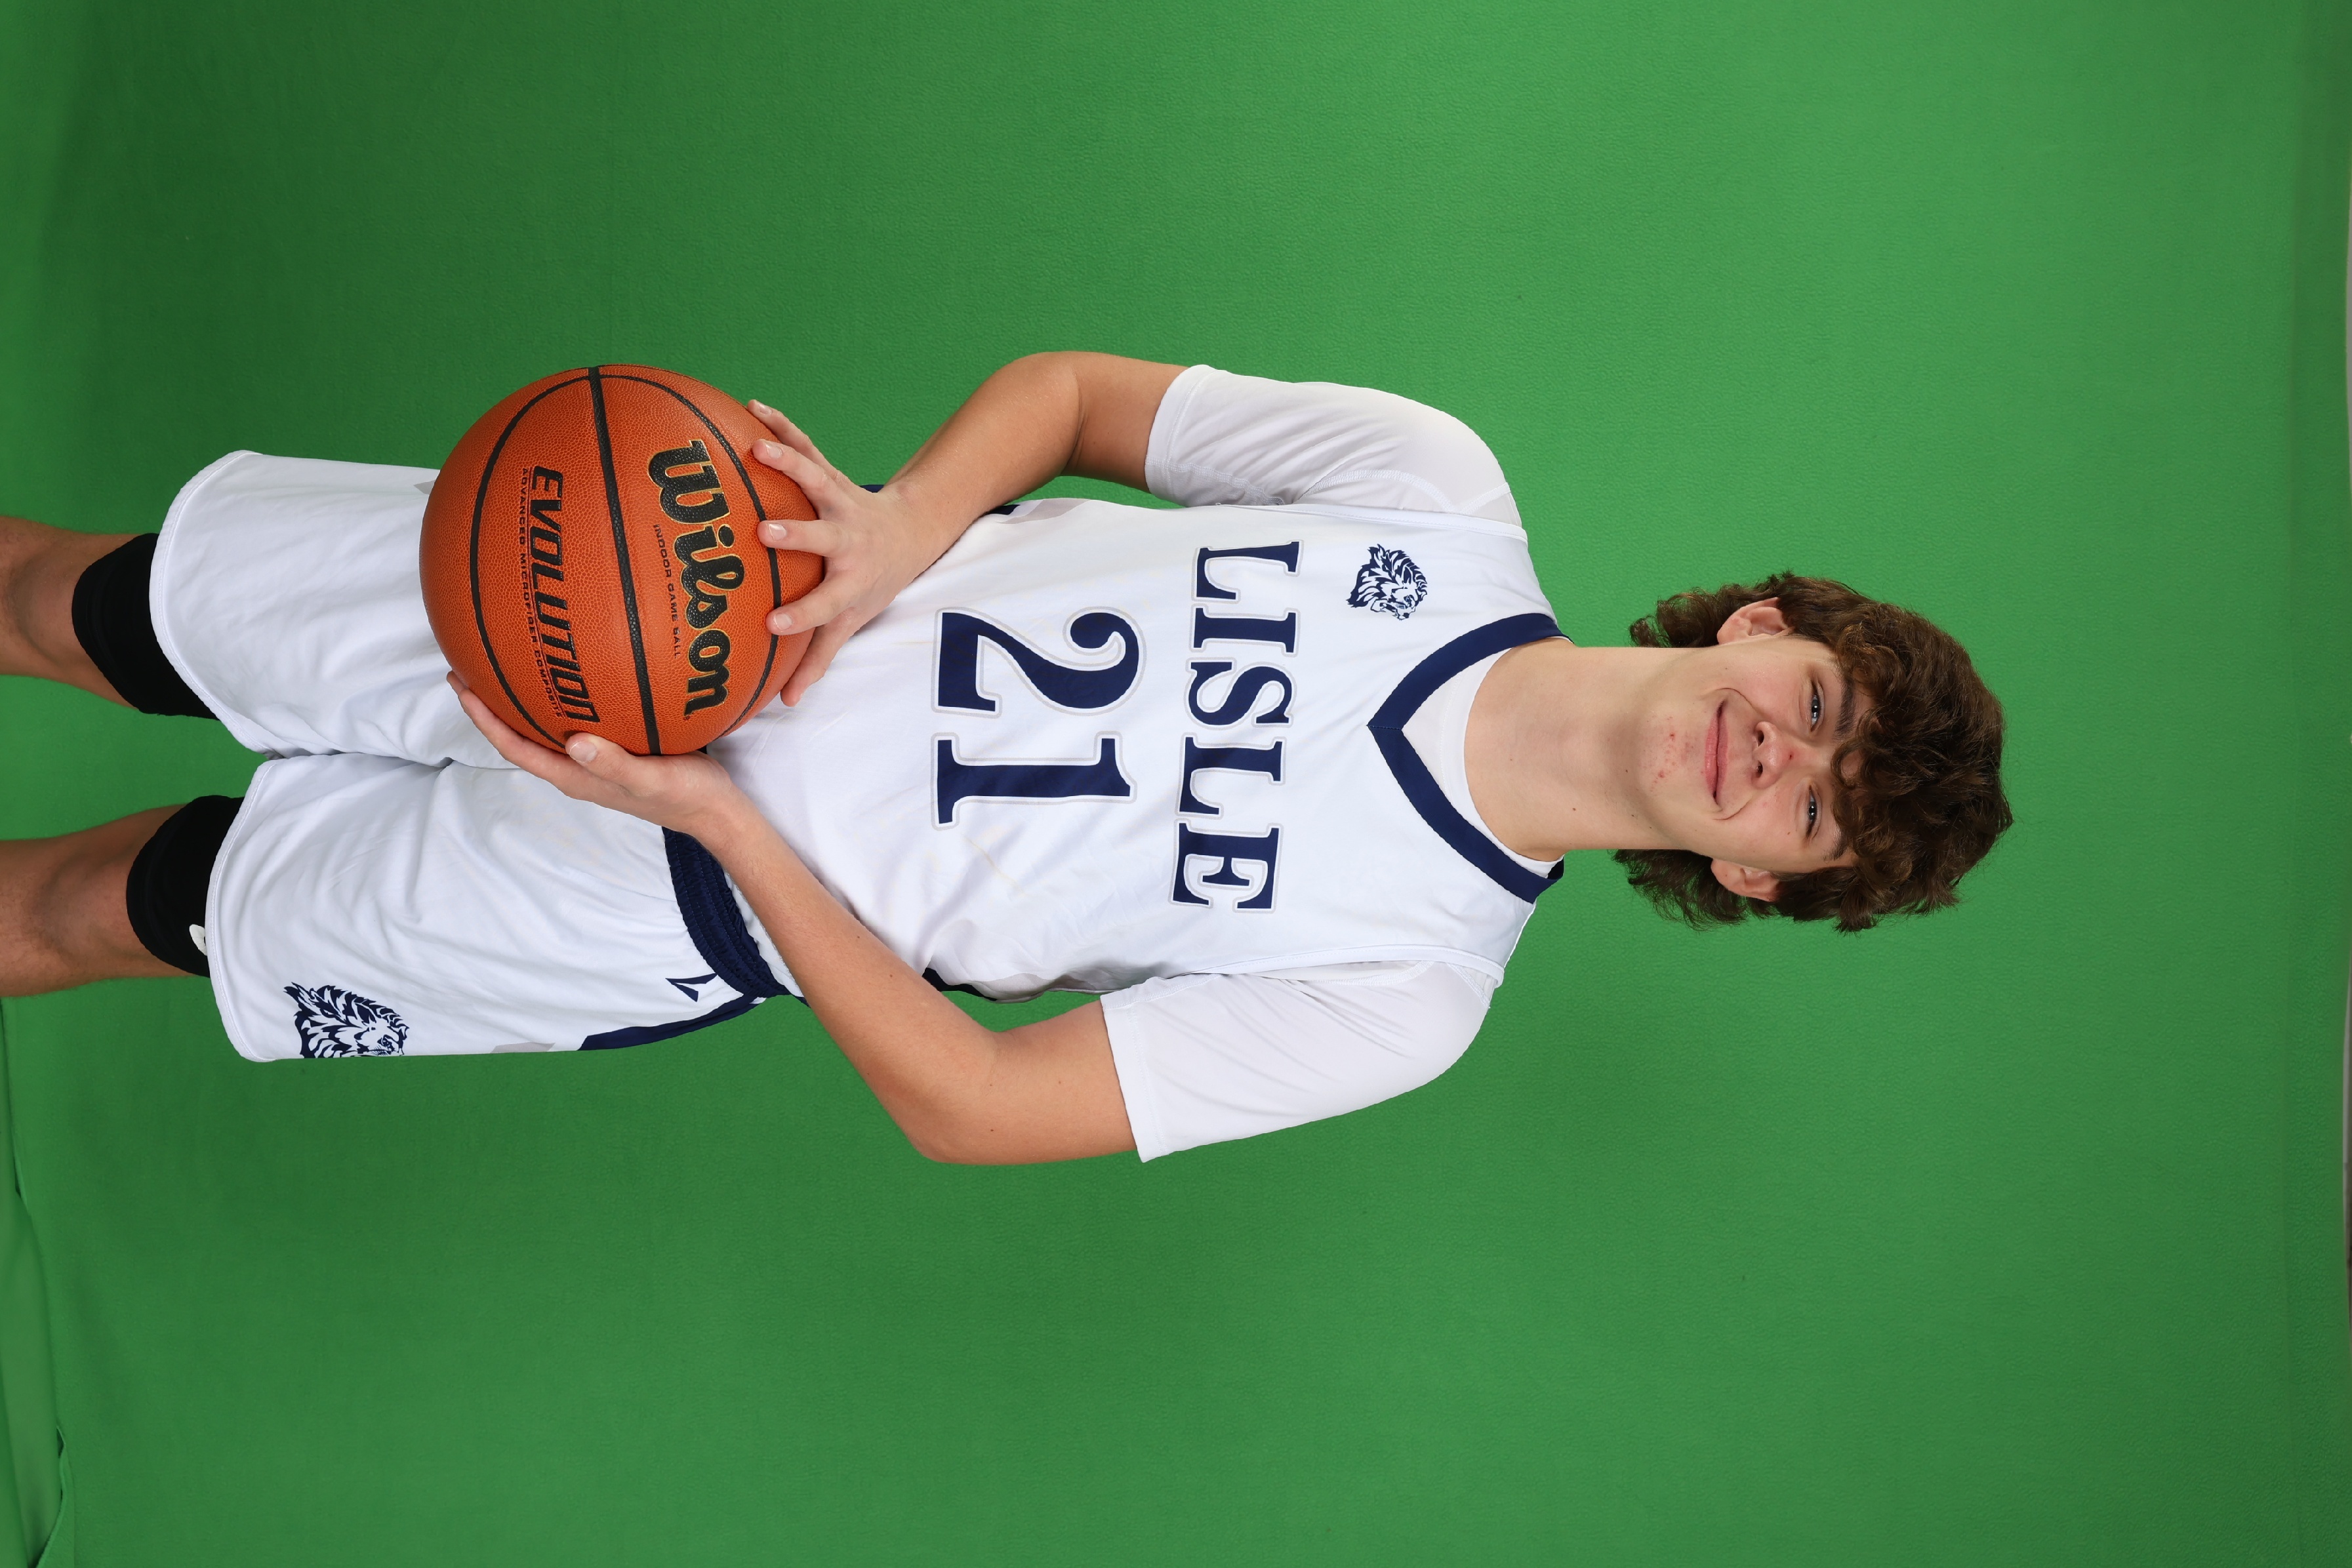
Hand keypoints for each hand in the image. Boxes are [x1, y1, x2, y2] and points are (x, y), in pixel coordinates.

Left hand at [450, 674, 757, 847]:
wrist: (716, 810)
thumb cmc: (684, 796)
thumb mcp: (651, 779)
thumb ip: (613, 764)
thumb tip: (575, 741)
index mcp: (575, 776)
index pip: (514, 747)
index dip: (484, 719)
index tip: (461, 685)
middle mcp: (576, 768)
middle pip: (519, 736)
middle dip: (490, 706)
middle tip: (468, 668)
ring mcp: (593, 761)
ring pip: (543, 729)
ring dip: (519, 703)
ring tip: (505, 667)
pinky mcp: (614, 751)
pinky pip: (574, 722)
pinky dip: (560, 700)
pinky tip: (571, 676)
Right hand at [744, 400, 967, 704]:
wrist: (914, 530)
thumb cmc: (874, 583)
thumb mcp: (854, 620)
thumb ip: (818, 658)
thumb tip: (786, 703)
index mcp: (850, 582)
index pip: (824, 604)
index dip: (801, 616)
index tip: (771, 623)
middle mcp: (847, 541)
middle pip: (822, 537)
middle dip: (796, 534)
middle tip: (765, 532)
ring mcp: (839, 502)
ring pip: (815, 479)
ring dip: (787, 462)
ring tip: (754, 446)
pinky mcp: (831, 473)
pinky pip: (807, 446)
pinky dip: (782, 425)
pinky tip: (751, 406)